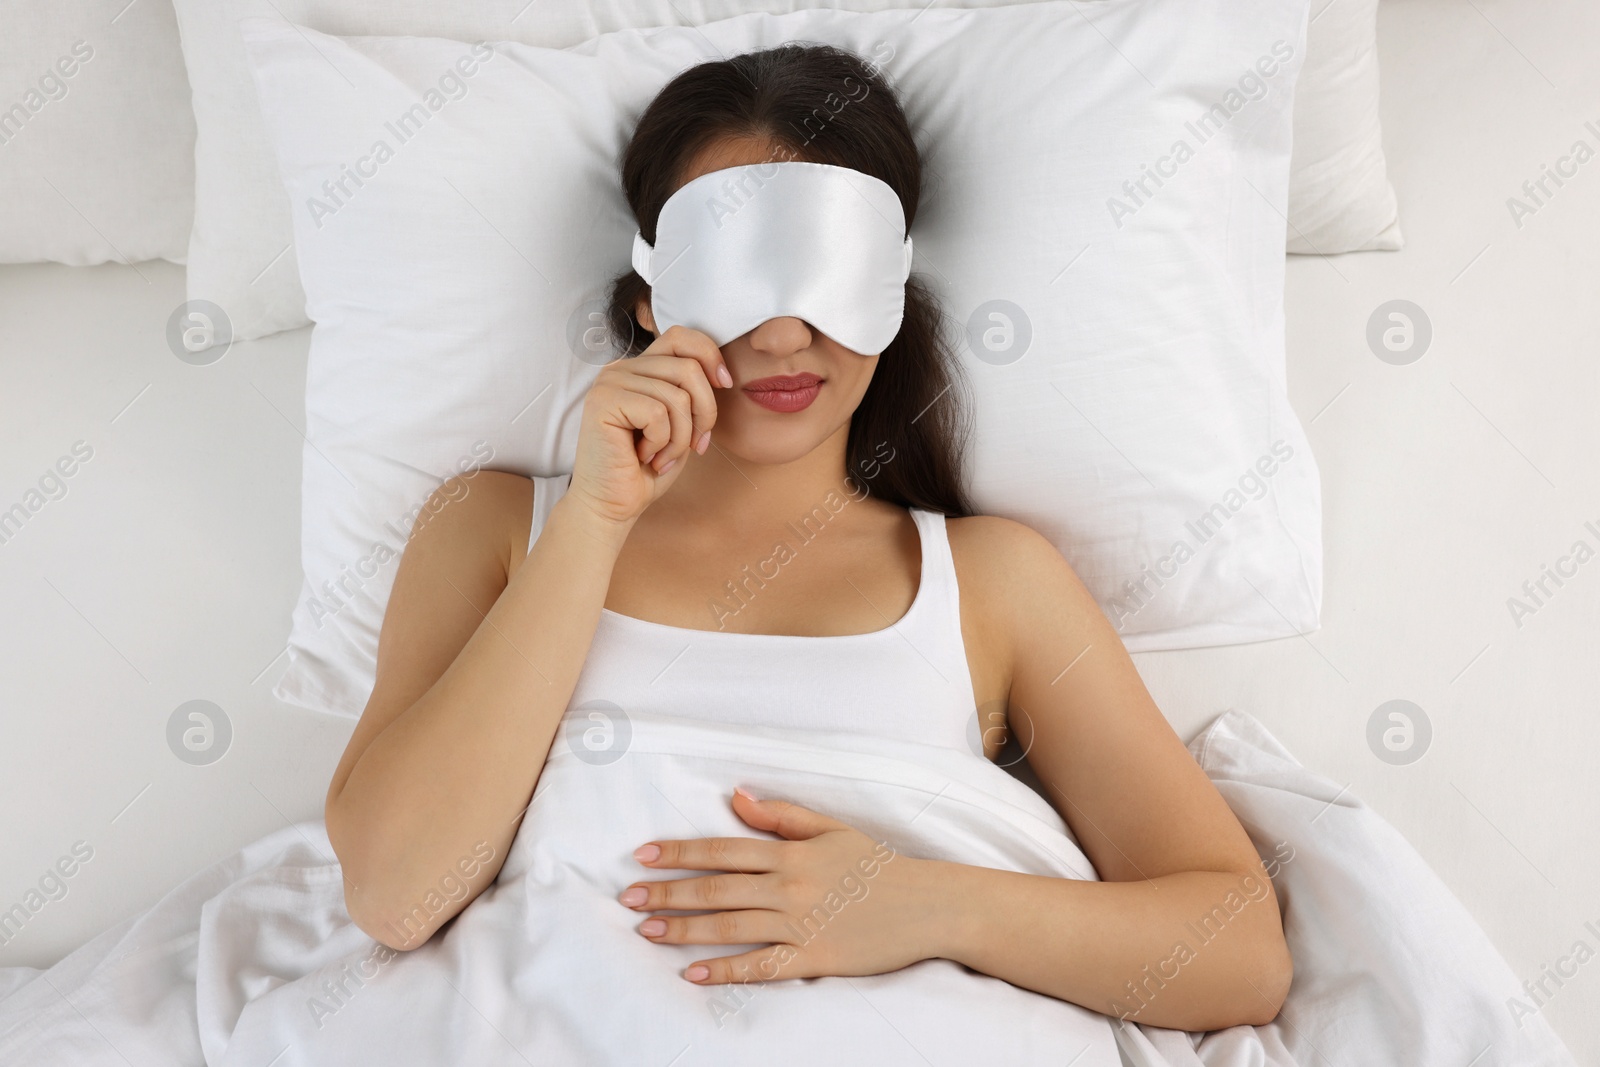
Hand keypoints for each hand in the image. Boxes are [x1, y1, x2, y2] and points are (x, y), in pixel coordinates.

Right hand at [565, 325, 731, 529]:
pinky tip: (644, 456)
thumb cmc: (647, 469)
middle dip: (704, 413)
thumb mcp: (680, 424)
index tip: (724, 385)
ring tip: (662, 456)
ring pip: (677, 396)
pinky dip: (662, 443)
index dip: (710, 357)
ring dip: (681, 437)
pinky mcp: (603, 402)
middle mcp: (621, 368)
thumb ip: (691, 392)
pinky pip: (658, 413)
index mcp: (640, 368)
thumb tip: (720, 374)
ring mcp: (609, 382)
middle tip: (693, 444)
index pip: (682, 337)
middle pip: (689, 368)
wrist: (613, 505)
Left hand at [617, 789, 943, 985]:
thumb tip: (735, 795)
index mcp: (790, 853)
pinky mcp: (813, 959)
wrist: (926, 906)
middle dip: (667, 893)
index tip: (643, 856)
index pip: (723, 850)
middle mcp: (789, 887)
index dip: (680, 852)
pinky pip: (760, 966)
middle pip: (716, 889)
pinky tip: (692, 973)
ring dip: (683, 929)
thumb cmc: (878, 865)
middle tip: (628, 897)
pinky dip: (725, 970)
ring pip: (729, 927)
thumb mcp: (831, 829)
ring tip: (647, 929)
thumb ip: (781, 815)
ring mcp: (799, 925)